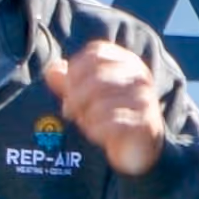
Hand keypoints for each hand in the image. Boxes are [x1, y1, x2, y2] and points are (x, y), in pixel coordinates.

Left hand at [49, 40, 170, 176]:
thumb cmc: (110, 112)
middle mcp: (140, 77)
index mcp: (128, 62)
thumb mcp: (86, 93)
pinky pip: (111, 124)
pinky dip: (97, 131)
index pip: (95, 53)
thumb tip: (53, 70)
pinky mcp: (146, 123)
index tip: (69, 89)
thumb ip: (68, 80)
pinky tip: (98, 134)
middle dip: (76, 97)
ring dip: (86, 117)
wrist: (139, 144)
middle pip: (95, 78)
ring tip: (88, 123)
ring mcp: (145, 99)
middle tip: (71, 111)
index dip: (75, 71)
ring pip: (100, 104)